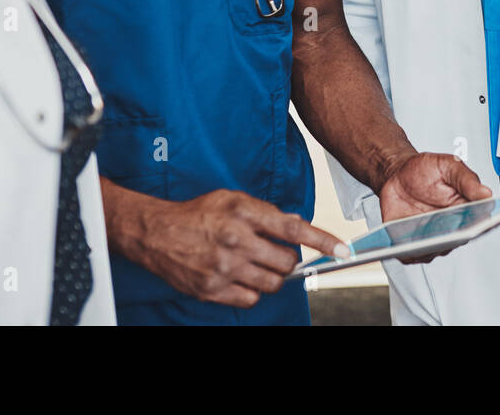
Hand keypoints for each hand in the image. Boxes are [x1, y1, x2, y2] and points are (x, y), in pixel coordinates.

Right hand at [121, 188, 348, 308]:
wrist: (157, 233)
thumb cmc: (198, 214)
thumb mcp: (233, 199)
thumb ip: (266, 211)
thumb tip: (296, 222)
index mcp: (244, 212)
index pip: (294, 227)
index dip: (322, 240)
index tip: (342, 250)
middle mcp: (236, 240)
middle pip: (287, 261)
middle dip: (289, 260)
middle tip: (277, 253)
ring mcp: (224, 267)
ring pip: (272, 283)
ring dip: (272, 276)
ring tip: (255, 264)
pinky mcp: (213, 289)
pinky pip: (251, 299)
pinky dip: (252, 290)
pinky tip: (240, 276)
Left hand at [377, 152, 492, 262]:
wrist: (397, 175)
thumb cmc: (425, 171)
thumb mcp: (449, 166)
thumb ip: (467, 180)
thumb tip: (486, 193)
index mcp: (467, 208)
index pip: (481, 223)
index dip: (480, 225)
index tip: (477, 223)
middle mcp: (452, 227)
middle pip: (458, 240)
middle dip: (454, 236)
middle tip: (449, 229)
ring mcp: (434, 238)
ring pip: (436, 250)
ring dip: (432, 244)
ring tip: (425, 235)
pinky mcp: (413, 245)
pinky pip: (413, 254)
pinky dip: (410, 250)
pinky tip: (406, 240)